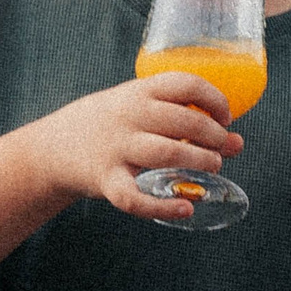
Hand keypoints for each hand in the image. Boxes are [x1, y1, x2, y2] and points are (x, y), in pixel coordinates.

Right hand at [17, 73, 242, 220]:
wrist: (52, 148)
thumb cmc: (110, 126)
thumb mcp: (142, 113)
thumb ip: (185, 122)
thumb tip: (237, 143)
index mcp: (138, 92)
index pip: (185, 83)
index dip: (215, 99)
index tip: (225, 117)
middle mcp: (128, 116)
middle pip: (183, 121)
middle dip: (213, 136)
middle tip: (220, 148)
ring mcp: (116, 149)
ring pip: (167, 154)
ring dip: (199, 161)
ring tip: (212, 167)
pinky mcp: (106, 181)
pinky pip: (135, 199)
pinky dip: (164, 206)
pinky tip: (186, 207)